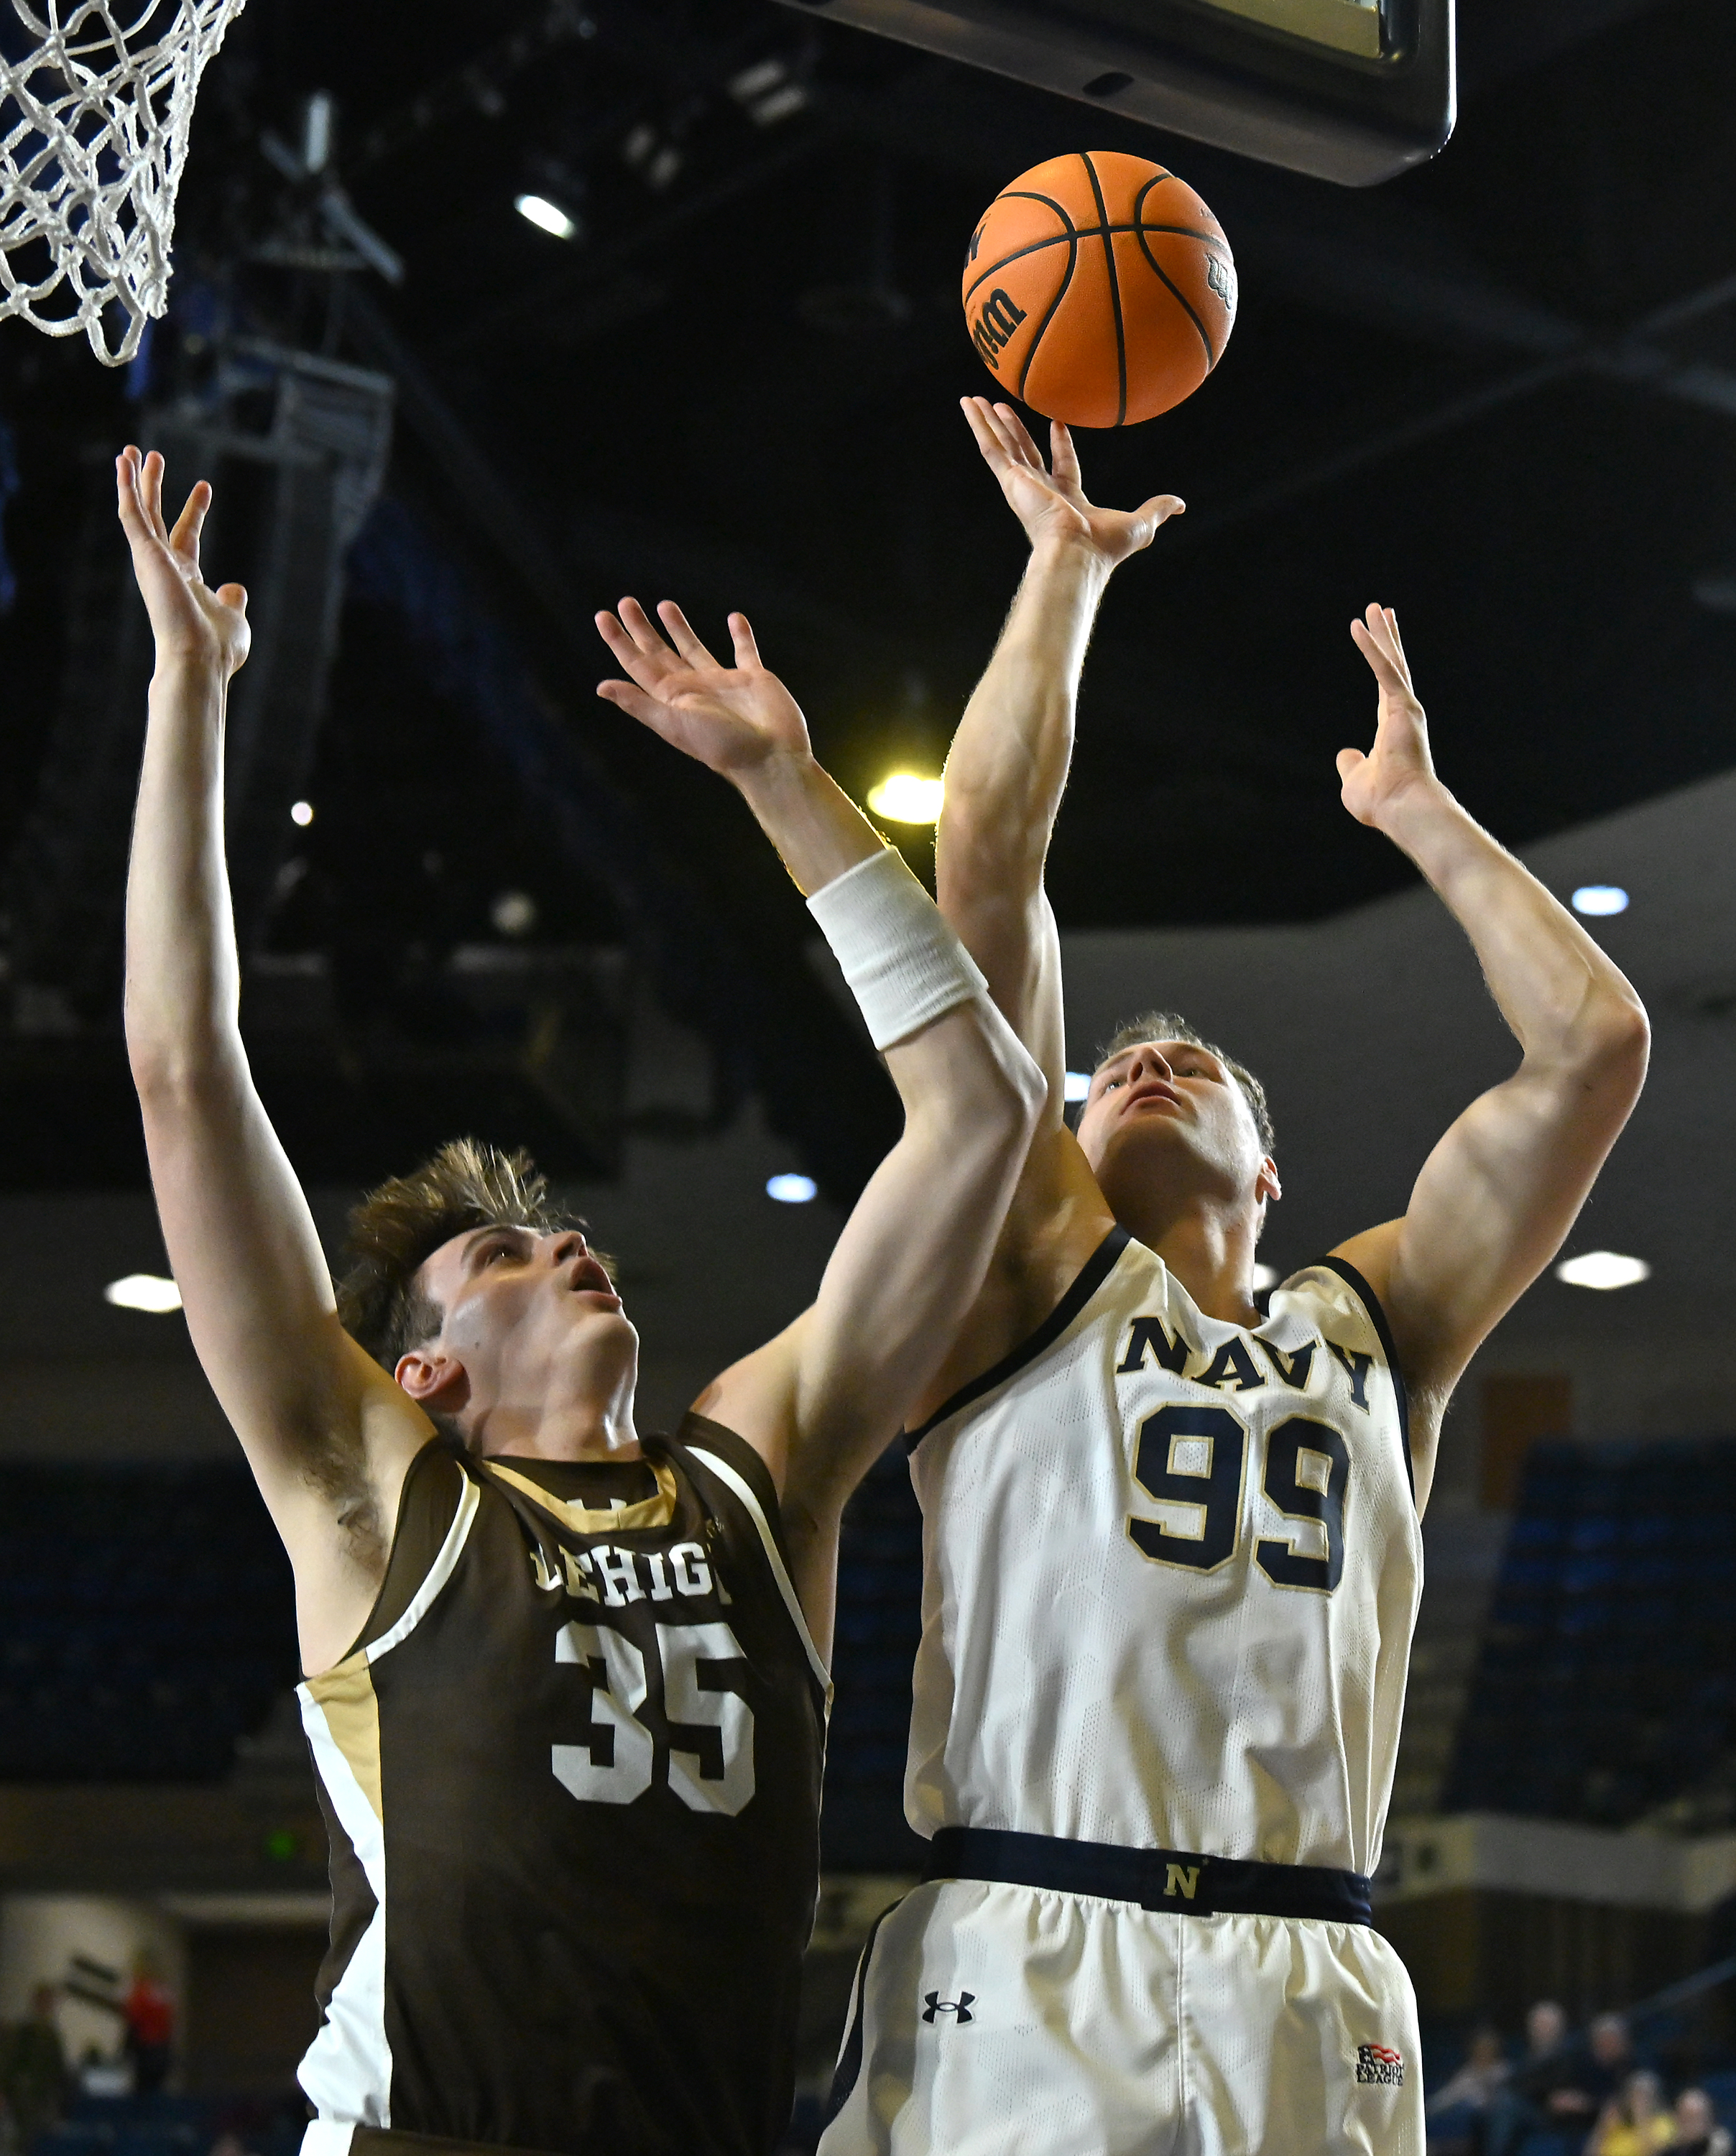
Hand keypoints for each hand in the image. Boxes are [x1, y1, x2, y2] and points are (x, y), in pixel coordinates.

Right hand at [115, 447, 249, 676]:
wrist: (200, 658)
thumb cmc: (217, 648)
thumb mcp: (234, 618)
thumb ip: (232, 600)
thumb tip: (235, 588)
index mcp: (186, 580)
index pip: (187, 537)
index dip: (194, 510)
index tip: (204, 485)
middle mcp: (164, 568)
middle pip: (155, 518)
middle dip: (153, 488)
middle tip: (153, 457)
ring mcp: (152, 561)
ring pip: (139, 512)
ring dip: (135, 481)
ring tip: (133, 451)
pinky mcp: (144, 555)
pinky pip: (131, 514)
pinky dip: (126, 487)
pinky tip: (124, 463)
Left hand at [595, 599, 810, 781]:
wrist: (770, 757)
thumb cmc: (721, 745)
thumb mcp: (674, 723)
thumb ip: (639, 703)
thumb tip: (601, 687)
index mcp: (672, 697)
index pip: (638, 664)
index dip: (619, 641)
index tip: (603, 616)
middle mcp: (694, 687)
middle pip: (660, 652)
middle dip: (642, 628)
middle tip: (626, 601)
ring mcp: (723, 682)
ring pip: (694, 648)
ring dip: (679, 628)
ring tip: (664, 604)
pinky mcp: (753, 678)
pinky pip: (744, 651)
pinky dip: (740, 635)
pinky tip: (734, 618)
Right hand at [961, 396, 1183, 566]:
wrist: (1078, 555)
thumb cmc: (1105, 547)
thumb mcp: (1141, 522)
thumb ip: (1157, 509)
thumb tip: (1180, 504)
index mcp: (1066, 500)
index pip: (1061, 465)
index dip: (1060, 443)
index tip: (1057, 421)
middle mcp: (1039, 492)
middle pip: (1024, 452)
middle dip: (1014, 430)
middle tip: (1003, 408)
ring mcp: (1022, 485)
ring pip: (1002, 445)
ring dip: (988, 421)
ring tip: (974, 399)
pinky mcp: (1010, 480)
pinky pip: (991, 447)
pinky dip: (978, 425)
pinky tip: (968, 405)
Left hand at [1338, 604, 1440, 831]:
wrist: (1400, 808)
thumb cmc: (1380, 800)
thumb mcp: (1355, 778)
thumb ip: (1351, 763)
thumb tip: (1345, 754)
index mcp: (1391, 726)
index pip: (1386, 684)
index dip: (1382, 660)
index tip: (1380, 639)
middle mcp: (1402, 712)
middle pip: (1393, 665)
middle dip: (1388, 636)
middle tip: (1384, 610)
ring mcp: (1404, 708)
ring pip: (1391, 661)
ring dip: (1382, 633)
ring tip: (1376, 607)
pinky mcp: (1400, 706)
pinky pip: (1383, 669)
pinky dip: (1371, 648)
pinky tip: (1359, 627)